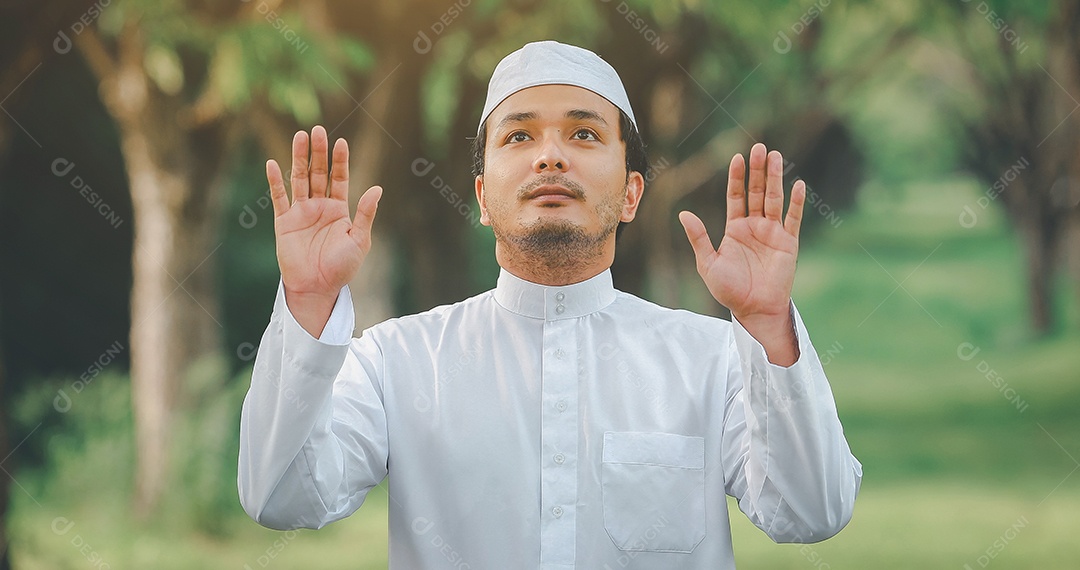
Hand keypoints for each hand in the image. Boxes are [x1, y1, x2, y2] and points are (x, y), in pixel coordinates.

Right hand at [266, 125, 381, 334]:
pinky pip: (279, 198)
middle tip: (318, 130)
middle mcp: (320, 207)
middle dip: (319, 152)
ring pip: (300, 179)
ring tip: (300, 136)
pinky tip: (273, 163)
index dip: (340, 161)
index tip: (341, 142)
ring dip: (299, 158)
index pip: (339, 179)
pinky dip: (276, 181)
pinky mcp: (284, 222)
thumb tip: (377, 189)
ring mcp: (301, 213)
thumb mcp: (359, 240)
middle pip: (319, 173)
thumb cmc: (342, 268)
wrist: (318, 288)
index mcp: (339, 210)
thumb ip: (366, 214)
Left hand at [678, 143, 803, 363]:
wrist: (753, 310)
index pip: (736, 196)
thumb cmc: (729, 290)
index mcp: (735, 229)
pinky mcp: (788, 244)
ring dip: (775, 178)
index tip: (738, 157)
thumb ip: (699, 238)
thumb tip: (683, 214)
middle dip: (758, 170)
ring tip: (775, 156)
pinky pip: (793, 220)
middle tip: (760, 147)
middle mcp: (755, 226)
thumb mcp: (708, 263)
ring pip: (774, 199)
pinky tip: (798, 185)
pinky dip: (796, 203)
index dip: (737, 177)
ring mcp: (773, 233)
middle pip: (757, 191)